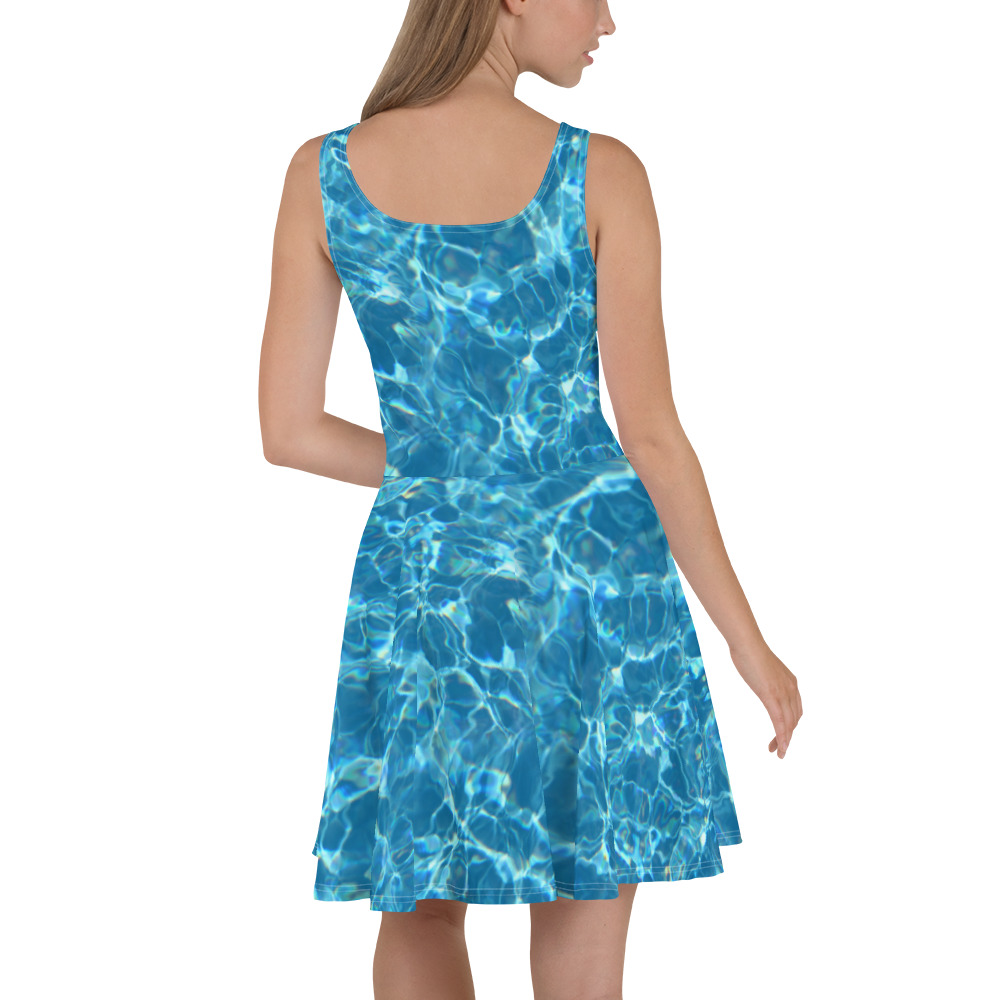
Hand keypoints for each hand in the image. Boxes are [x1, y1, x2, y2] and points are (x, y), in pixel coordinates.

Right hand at [729, 641, 801, 758]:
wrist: (746, 643)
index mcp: (791, 683)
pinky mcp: (771, 696)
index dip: (790, 725)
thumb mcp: (763, 669)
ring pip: (788, 723)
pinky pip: (779, 721)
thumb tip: (762, 680)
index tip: (781, 735)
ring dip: (785, 740)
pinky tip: (780, 746)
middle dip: (787, 736)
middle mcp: (791, 689)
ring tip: (779, 753)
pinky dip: (781, 736)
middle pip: (794, 719)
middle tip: (778, 749)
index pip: (795, 710)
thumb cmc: (749, 651)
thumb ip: (767, 678)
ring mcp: (782, 693)